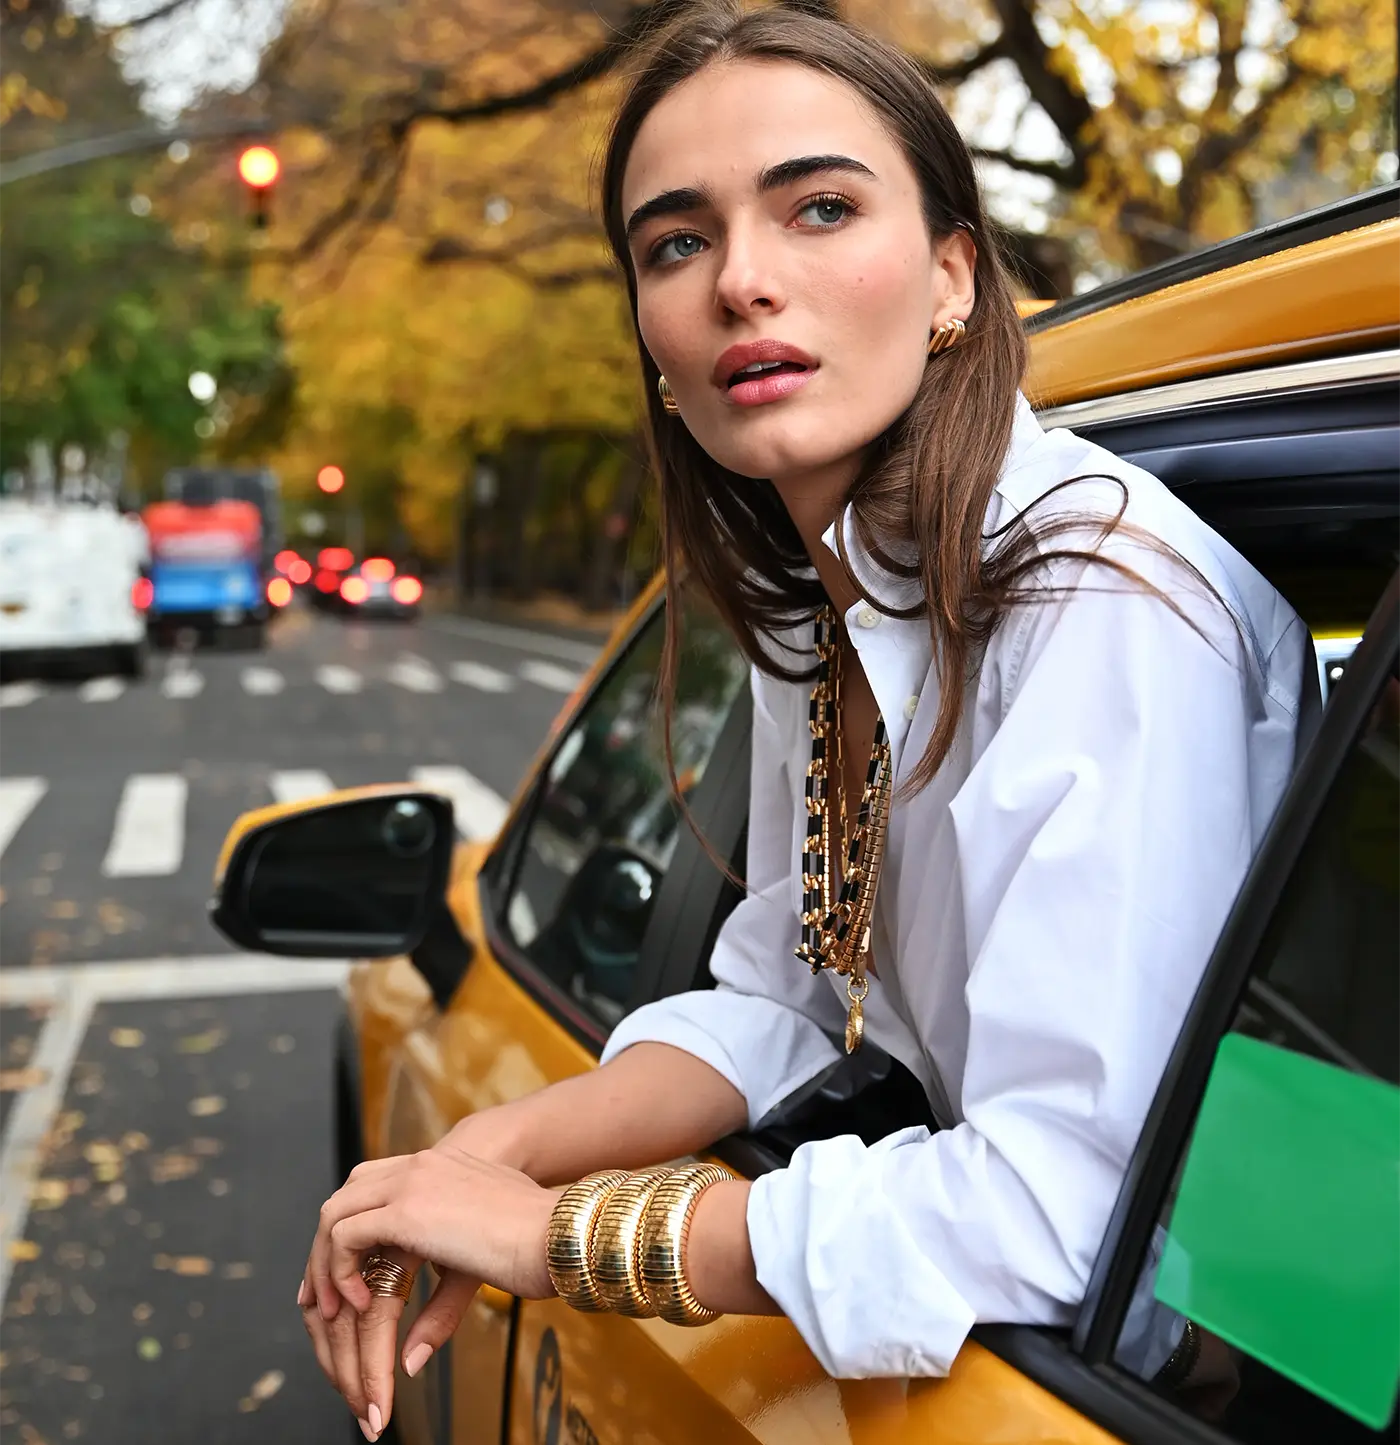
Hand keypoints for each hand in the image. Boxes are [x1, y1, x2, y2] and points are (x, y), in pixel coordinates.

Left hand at [324, 1148, 557, 1304]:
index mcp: (438, 1169)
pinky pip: (346, 1237)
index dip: (347, 1228)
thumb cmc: (537, 1241)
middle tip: (320, 1299)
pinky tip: (363, 1303)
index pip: (370, 1186)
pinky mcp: (407, 1210)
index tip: (336, 1275)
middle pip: (345, 1198)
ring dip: (325, 1264)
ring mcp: (411, 1182)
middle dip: (324, 1250)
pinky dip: (340, 1271)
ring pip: (336, 1215)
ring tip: (335, 1310)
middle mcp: (418, 1167)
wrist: (561, 1226)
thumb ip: (440, 1296)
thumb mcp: (478, 1259)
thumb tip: (412, 1357)